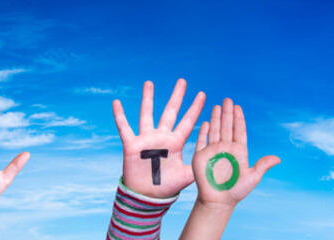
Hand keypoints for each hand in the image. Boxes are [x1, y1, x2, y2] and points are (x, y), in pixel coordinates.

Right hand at [112, 79, 205, 197]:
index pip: (188, 121)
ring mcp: (146, 139)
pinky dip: (119, 115)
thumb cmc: (167, 186)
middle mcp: (162, 137)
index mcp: (176, 142)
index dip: (195, 108)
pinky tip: (116, 103)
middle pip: (170, 112)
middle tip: (183, 81)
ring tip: (149, 83)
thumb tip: (217, 163)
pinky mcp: (132, 145)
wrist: (147, 196)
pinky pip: (124, 127)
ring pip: (147, 114)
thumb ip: (199, 167)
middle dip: (177, 96)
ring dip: (148, 98)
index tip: (203, 94)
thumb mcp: (187, 176)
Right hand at [191, 98, 278, 206]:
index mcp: (239, 151)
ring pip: (215, 130)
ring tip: (217, 106)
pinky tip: (205, 121)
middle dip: (227, 113)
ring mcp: (213, 151)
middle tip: (228, 99)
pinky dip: (203, 131)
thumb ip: (262, 165)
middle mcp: (226, 148)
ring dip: (216, 118)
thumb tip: (278, 159)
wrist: (218, 201)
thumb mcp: (252, 177)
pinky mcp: (201, 156)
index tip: (238, 107)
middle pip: (227, 126)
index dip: (239, 118)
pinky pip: (202, 140)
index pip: (239, 130)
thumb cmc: (236, 191)